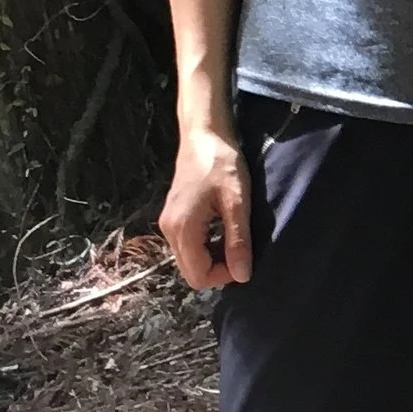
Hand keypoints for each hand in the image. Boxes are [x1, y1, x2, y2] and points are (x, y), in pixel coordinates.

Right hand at [161, 121, 251, 288]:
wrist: (203, 135)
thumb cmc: (222, 164)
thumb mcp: (237, 203)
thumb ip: (238, 240)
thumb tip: (243, 276)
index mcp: (183, 229)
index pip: (198, 276)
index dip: (224, 276)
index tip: (244, 257)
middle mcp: (169, 230)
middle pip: (191, 272)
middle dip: (218, 270)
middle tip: (241, 250)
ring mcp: (168, 223)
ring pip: (189, 260)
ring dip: (212, 259)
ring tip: (234, 238)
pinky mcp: (172, 217)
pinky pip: (187, 246)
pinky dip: (205, 247)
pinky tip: (222, 231)